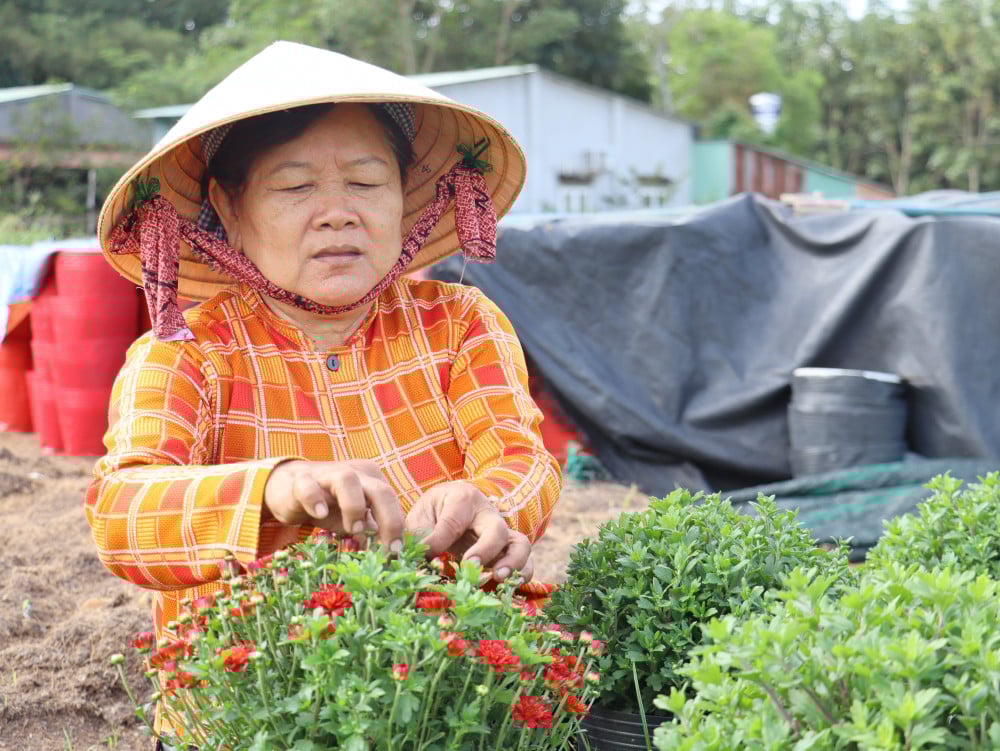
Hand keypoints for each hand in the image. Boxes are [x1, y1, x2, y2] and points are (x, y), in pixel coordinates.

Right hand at [263, 459, 403, 551]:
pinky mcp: (301, 480)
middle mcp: (354, 473)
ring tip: (353, 529)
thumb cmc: (328, 504)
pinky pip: (308, 486)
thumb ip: (370, 529)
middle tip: (384, 546)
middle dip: (388, 519)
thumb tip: (389, 551)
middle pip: (380, 490)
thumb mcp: (352, 519)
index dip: (397, 525)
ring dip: (354, 507)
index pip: (392, 500)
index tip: (395, 550)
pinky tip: (320, 515)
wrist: (288, 488)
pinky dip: (315, 500)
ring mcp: (327, 474)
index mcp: (371, 480)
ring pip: (347, 480)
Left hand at [405, 481, 533, 582]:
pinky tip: (504, 589)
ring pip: (521, 544)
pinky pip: (525, 562)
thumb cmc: (431, 514)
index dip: (440, 541)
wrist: (443, 510)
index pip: (453, 522)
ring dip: (512, 563)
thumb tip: (426, 560)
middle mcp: (487, 513)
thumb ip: (420, 537)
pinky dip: (520, 576)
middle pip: (497, 529)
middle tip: (471, 567)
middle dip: (486, 550)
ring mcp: (501, 532)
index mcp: (462, 498)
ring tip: (497, 578)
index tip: (428, 556)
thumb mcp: (419, 519)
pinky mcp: (507, 551)